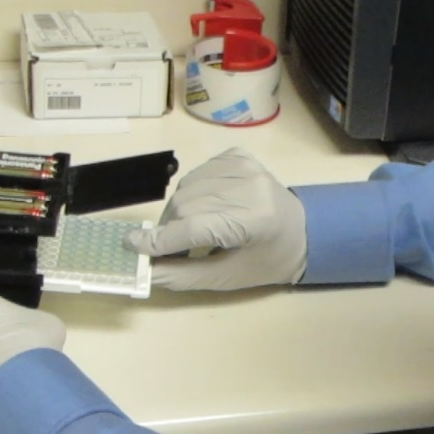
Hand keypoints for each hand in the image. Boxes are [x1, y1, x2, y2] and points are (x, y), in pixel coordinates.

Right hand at [123, 147, 306, 290]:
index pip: (195, 226)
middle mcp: (249, 185)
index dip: (160, 239)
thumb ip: (183, 274)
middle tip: (171, 250)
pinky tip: (207, 207)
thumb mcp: (227, 277)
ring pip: (186, 188)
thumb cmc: (266, 261)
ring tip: (193, 231)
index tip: (131, 246)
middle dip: (169, 230)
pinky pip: (198, 173)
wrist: (303, 232)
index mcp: (254, 219)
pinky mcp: (238, 156)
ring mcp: (244, 165)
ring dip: (179, 212)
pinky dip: (192, 193)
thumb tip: (144, 270)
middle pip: (186, 206)